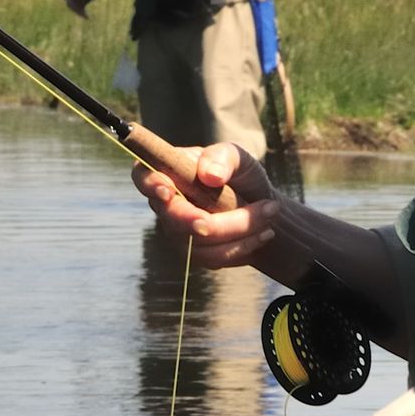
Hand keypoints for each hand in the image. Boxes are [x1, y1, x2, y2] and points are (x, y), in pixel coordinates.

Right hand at [64, 0, 104, 17]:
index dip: (71, 2)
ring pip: (74, 8)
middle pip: (70, 3)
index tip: (76, 7)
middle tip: (81, 14)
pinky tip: (87, 17)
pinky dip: (83, 13)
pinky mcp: (81, 2)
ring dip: (79, 13)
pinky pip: (80, 9)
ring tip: (86, 17)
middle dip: (75, 9)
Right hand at [131, 141, 296, 275]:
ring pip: (198, 243)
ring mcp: (177, 232)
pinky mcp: (194, 253)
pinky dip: (244, 246)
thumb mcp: (237, 156)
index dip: (150, 185)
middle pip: (174, 219)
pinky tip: (264, 233)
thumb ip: (222, 158)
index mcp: (167, 172)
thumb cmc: (239, 174)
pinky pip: (214, 258)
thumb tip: (210, 176)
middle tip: (252, 211)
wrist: (258, 202)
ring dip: (241, 231)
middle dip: (210, 222)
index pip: (143, 178)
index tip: (167, 191)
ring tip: (271, 212)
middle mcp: (165, 205)